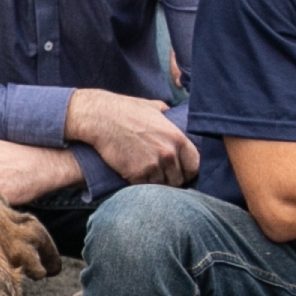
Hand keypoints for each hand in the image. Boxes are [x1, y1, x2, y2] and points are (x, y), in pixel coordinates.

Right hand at [61, 88, 201, 186]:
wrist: (101, 118)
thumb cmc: (126, 109)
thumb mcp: (153, 107)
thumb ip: (167, 115)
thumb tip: (171, 114)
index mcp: (178, 138)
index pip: (195, 166)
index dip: (188, 170)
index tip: (180, 171)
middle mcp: (168, 154)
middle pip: (179, 180)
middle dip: (172, 180)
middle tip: (162, 176)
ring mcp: (153, 166)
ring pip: (162, 186)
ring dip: (156, 184)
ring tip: (148, 177)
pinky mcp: (136, 174)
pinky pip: (145, 187)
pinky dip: (141, 185)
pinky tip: (136, 177)